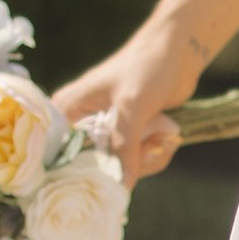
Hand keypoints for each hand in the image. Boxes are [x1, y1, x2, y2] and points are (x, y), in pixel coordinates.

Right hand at [54, 23, 201, 183]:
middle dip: (128, 163)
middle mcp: (81, 124)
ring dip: (147, 157)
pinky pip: (137, 163)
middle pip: (95, 169)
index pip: (59, 156)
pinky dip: (155, 154)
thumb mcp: (131, 106)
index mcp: (67, 111)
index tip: (107, 179)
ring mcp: (106, 133)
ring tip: (163, 135)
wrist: (179, 53)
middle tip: (152, 144)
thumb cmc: (147, 67)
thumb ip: (124, 146)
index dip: (80, 173)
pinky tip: (167, 136)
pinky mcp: (127, 138)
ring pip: (120, 169)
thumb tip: (120, 187)